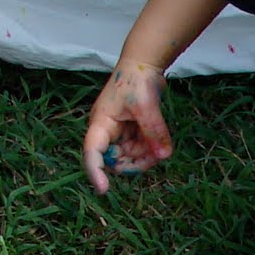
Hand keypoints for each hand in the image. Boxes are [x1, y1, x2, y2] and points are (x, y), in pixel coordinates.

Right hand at [82, 59, 171, 193]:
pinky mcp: (129, 133)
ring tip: (161, 149)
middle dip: (133, 163)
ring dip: (145, 158)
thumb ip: (154, 131)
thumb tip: (163, 156)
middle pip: (113, 161)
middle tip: (155, 157)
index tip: (103, 189)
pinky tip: (160, 145)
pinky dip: (149, 151)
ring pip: (128, 158)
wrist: (143, 65)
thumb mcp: (146, 106)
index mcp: (101, 123)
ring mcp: (118, 134)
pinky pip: (138, 150)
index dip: (95, 172)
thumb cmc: (137, 80)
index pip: (92, 152)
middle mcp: (106, 132)